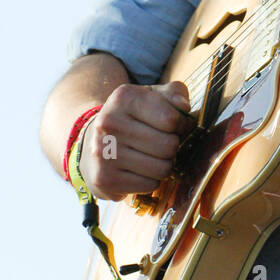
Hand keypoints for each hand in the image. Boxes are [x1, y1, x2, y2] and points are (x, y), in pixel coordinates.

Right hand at [77, 81, 193, 201]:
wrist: (95, 142)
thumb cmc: (135, 118)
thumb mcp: (154, 96)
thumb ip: (175, 94)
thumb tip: (184, 107)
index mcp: (124, 98)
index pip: (171, 119)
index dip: (182, 124)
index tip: (174, 125)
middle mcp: (109, 123)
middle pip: (168, 146)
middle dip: (173, 146)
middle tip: (162, 142)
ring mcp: (103, 153)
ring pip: (162, 168)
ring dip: (164, 164)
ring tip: (151, 155)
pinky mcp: (104, 179)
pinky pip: (150, 185)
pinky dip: (151, 179)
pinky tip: (139, 169)